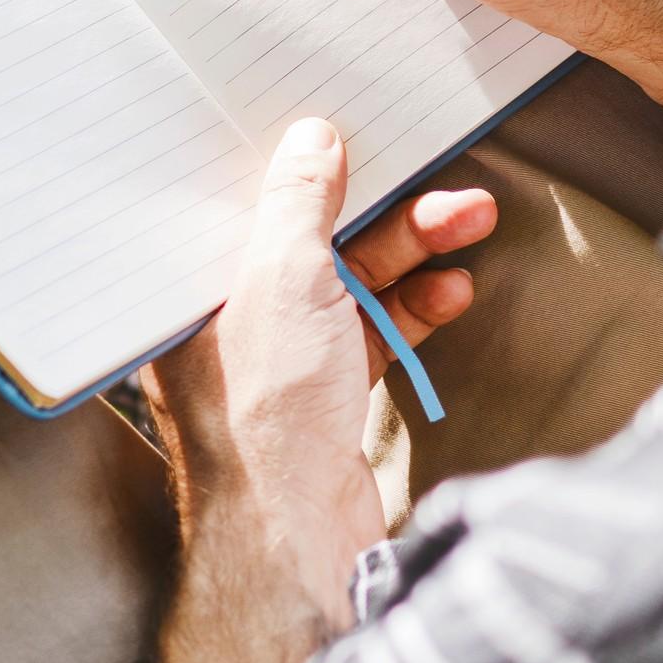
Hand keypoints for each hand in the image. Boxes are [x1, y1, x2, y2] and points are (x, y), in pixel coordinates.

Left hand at [143, 117, 491, 662]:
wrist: (298, 530)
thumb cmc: (267, 406)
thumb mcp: (284, 277)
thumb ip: (299, 202)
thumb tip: (310, 137)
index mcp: (190, 289)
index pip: (243, 203)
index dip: (299, 166)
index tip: (352, 133)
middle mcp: (224, 321)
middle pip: (311, 241)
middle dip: (388, 213)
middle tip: (453, 188)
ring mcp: (276, 361)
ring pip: (350, 285)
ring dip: (413, 255)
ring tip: (472, 222)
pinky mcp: (321, 396)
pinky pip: (369, 333)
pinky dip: (412, 310)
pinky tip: (452, 292)